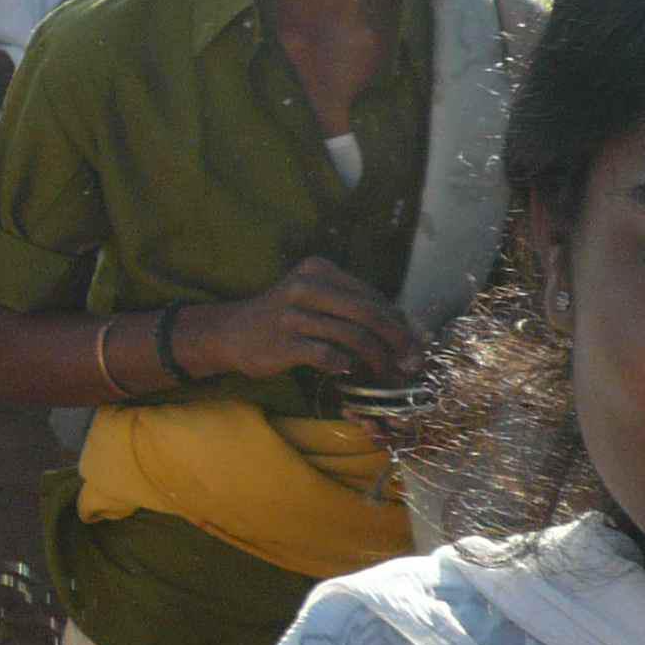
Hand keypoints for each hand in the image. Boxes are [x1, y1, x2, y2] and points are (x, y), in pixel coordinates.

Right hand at [182, 257, 419, 387]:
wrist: (230, 333)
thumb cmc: (283, 318)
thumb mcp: (315, 298)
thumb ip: (353, 307)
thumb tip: (406, 327)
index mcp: (319, 270)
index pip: (372, 296)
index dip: (399, 323)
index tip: (414, 346)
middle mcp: (306, 286)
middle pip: (368, 313)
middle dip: (397, 341)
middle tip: (410, 364)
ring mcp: (293, 314)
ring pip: (353, 337)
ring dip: (376, 361)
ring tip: (384, 375)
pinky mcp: (283, 342)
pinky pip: (327, 356)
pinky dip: (344, 366)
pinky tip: (347, 372)